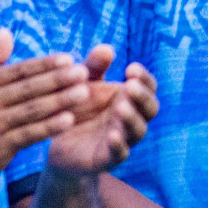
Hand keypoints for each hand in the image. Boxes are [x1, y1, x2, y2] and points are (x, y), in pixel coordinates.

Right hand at [0, 29, 89, 185]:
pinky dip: (48, 127)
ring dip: (59, 101)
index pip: (19, 71)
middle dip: (58, 79)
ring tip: (84, 92)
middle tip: (84, 72)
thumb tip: (6, 31)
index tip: (69, 58)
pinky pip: (28, 134)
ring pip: (32, 110)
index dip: (44, 64)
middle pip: (28, 88)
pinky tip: (69, 120)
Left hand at [47, 47, 159, 175]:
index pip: (148, 87)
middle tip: (130, 86)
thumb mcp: (83, 84)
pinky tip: (112, 135)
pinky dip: (119, 146)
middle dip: (143, 97)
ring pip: (138, 131)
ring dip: (132, 119)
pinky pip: (120, 154)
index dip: (144, 78)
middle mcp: (131, 119)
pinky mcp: (107, 159)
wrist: (56, 143)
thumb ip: (93, 68)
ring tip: (121, 108)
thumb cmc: (77, 109)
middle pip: (150, 109)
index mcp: (129, 99)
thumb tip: (106, 48)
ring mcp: (122, 139)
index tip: (130, 68)